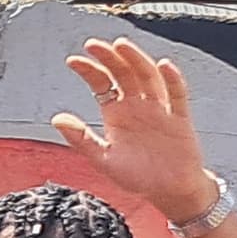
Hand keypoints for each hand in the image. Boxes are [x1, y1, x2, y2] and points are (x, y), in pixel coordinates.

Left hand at [50, 37, 217, 221]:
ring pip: (148, 78)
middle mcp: (137, 106)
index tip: (73, 61)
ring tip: (122, 46)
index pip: (102, 83)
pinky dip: (173, 80)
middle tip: (94, 45)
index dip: (89, 70)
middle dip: (109, 58)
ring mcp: (159, 109)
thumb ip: (82, 140)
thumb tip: (57, 119)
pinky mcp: (180, 119)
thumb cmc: (139, 176)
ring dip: (136, 60)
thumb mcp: (104, 160)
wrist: (170, 193)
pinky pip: (177, 96)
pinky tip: (164, 66)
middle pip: (123, 73)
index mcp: (117, 113)